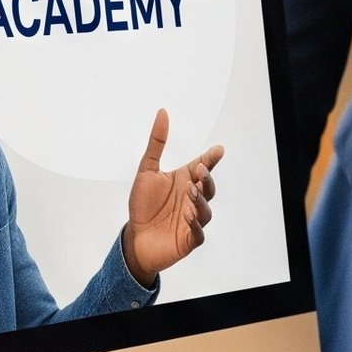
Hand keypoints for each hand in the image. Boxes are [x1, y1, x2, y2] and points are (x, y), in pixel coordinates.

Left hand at [124, 109, 223, 284]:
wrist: (134, 238)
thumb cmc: (143, 206)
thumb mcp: (147, 170)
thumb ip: (157, 143)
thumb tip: (162, 112)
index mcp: (185, 181)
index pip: (203, 166)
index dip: (211, 159)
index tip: (217, 150)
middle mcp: (192, 198)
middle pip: (208, 187)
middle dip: (206, 178)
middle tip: (198, 170)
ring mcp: (193, 219)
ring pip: (205, 210)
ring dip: (200, 200)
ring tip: (190, 192)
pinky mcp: (189, 239)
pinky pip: (198, 232)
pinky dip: (195, 225)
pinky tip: (188, 216)